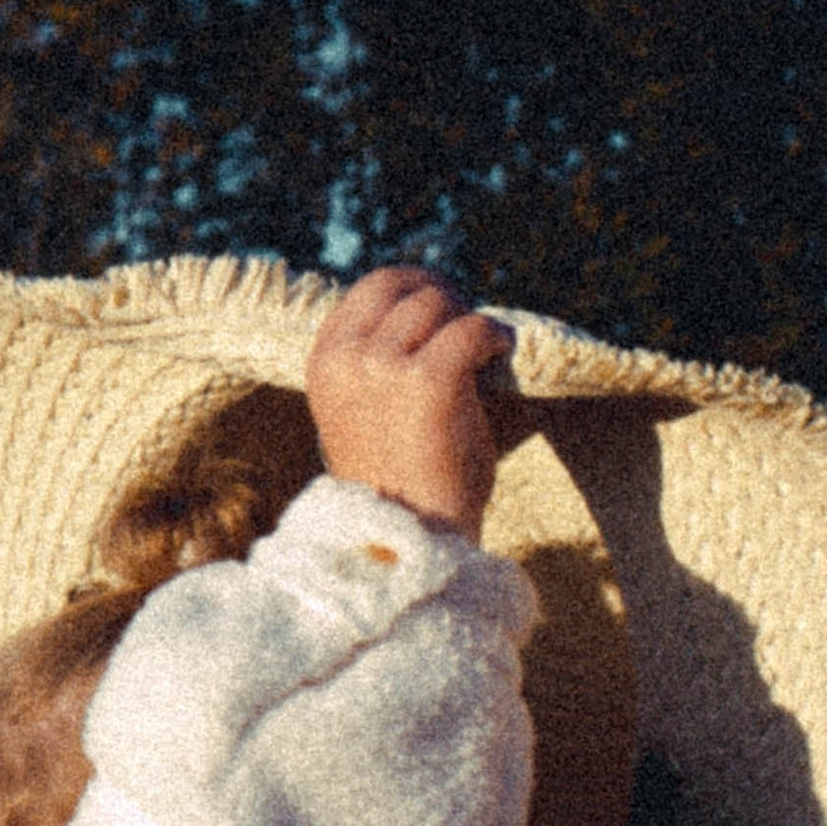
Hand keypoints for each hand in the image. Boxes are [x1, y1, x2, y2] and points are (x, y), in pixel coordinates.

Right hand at [305, 266, 510, 539]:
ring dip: (467, 320)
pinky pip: (470, 330)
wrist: (408, 538)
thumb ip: (375, 361)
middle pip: (401, 286)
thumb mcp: (361, 410)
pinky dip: (492, 336)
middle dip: (440, 295)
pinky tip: (501, 354)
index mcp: (325, 362)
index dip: (412, 289)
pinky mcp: (429, 381)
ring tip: (485, 348)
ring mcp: (383, 367)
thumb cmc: (396, 482)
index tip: (441, 308)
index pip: (369, 289)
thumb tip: (426, 307)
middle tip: (467, 322)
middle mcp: (348, 358)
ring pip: (437, 305)